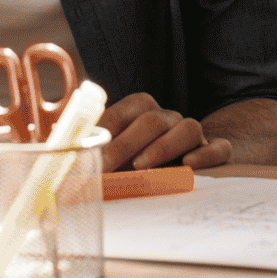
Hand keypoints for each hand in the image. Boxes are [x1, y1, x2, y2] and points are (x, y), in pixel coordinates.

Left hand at [98, 92, 232, 170]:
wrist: (180, 164)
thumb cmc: (136, 159)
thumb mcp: (111, 152)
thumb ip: (89, 148)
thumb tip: (57, 151)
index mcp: (142, 110)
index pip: (123, 111)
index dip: (105, 130)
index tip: (87, 151)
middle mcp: (168, 117)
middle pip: (152, 120)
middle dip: (125, 144)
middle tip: (105, 167)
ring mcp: (192, 133)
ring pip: (188, 128)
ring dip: (163, 147)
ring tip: (142, 167)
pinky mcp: (214, 151)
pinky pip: (219, 147)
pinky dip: (206, 154)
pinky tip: (189, 165)